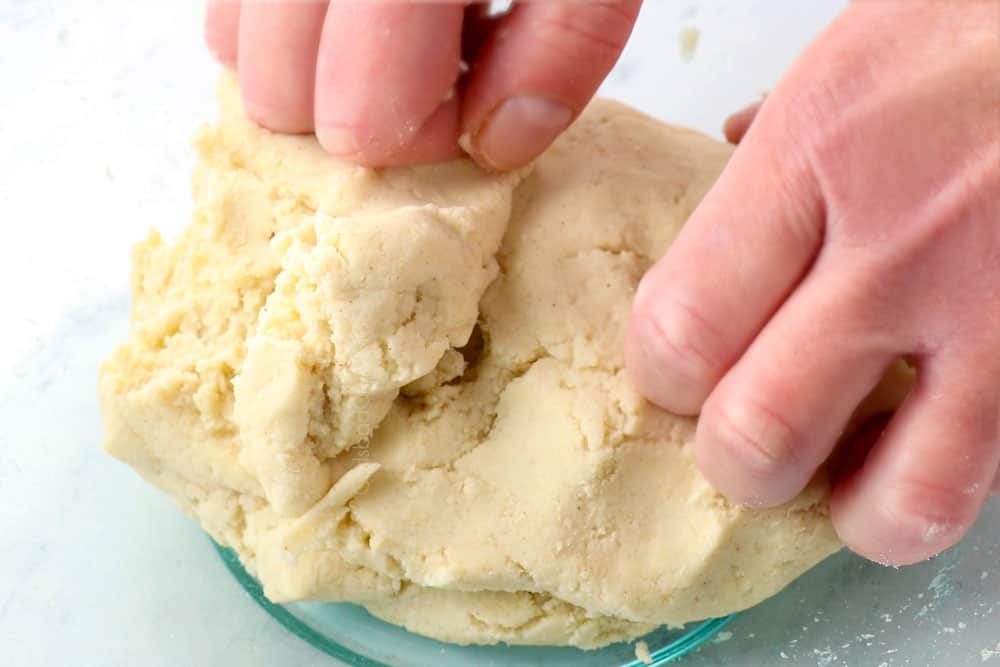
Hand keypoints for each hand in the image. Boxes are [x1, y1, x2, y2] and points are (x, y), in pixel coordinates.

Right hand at [204, 0, 639, 167]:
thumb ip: (562, 47)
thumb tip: (494, 142)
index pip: (361, 118)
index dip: (425, 134)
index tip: (470, 95)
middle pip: (279, 99)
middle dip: (358, 109)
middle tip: (428, 60)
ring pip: (238, 51)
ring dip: (314, 68)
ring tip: (390, 21)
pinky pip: (227, 6)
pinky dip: (283, 22)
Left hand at [626, 0, 999, 564]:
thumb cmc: (981, 31)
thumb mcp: (857, 51)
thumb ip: (779, 137)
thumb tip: (725, 161)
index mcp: (816, 150)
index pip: (682, 328)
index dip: (663, 377)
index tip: (677, 373)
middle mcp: (902, 242)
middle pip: (760, 433)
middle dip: (739, 460)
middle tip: (749, 432)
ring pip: (900, 502)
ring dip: (853, 510)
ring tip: (847, 474)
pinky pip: (987, 475)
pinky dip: (943, 480)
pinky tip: (931, 436)